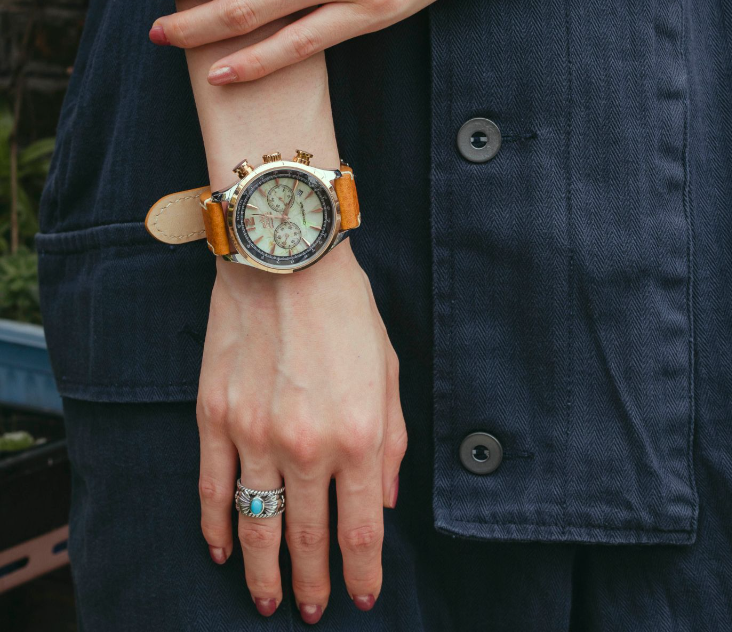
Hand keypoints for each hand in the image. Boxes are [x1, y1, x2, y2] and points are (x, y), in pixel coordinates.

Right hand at [196, 240, 406, 622]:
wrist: (285, 260)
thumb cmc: (346, 310)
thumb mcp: (390, 372)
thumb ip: (393, 442)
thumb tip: (384, 501)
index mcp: (360, 435)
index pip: (361, 530)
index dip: (363, 574)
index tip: (360, 597)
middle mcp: (307, 446)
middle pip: (309, 539)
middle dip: (314, 583)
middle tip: (313, 610)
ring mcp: (254, 435)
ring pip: (257, 525)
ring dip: (263, 572)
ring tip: (268, 599)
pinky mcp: (215, 418)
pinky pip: (212, 489)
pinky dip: (216, 526)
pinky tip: (221, 550)